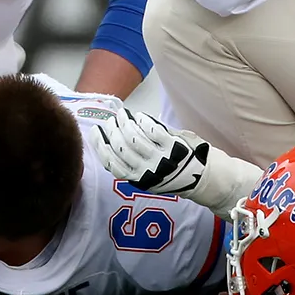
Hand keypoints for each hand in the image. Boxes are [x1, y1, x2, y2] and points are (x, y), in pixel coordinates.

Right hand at [91, 108, 210, 196]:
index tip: (96, 131)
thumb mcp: (146, 177)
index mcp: (137, 179)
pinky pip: (152, 131)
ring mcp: (160, 158)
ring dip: (125, 123)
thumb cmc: (170, 173)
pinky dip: (143, 121)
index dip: (100, 145)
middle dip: (112, 131)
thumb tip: (108, 143)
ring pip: (134, 138)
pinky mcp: (172, 147)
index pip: (111, 163)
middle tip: (110, 121)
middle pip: (120, 148)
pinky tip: (139, 116)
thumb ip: (129, 164)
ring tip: (123, 114)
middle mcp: (147, 171)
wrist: (199, 177)